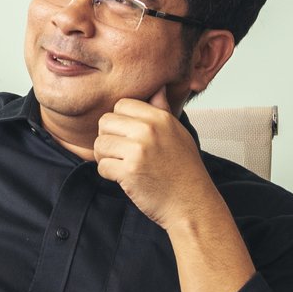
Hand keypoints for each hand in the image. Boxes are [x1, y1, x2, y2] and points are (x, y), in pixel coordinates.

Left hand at [93, 91, 220, 229]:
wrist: (192, 203)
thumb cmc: (185, 169)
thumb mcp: (178, 133)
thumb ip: (162, 110)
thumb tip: (158, 88)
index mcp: (160, 118)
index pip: (122, 104)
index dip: (119, 120)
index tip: (127, 134)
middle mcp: (149, 130)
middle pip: (105, 122)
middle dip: (108, 137)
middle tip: (121, 152)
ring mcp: (138, 151)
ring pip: (100, 144)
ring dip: (106, 156)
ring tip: (121, 164)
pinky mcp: (129, 172)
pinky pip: (102, 166)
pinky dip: (109, 174)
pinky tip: (125, 177)